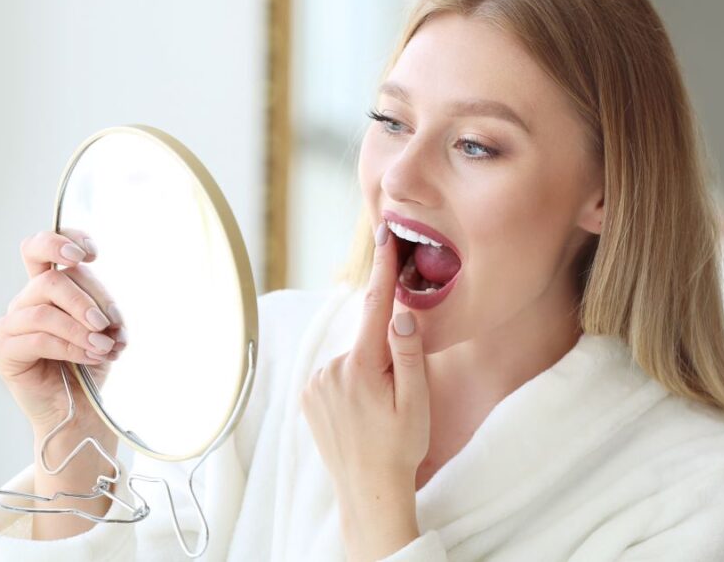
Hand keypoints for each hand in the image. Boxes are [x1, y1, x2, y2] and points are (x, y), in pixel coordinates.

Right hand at [0, 229, 127, 435]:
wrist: (81, 408)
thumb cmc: (93, 362)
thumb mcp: (105, 326)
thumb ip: (99, 303)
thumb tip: (101, 304)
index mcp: (48, 287)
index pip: (40, 249)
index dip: (62, 241)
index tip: (93, 254)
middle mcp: (25, 301)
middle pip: (51, 281)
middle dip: (88, 300)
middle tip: (109, 323)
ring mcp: (10, 325)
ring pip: (45, 311)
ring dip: (82, 328)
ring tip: (105, 346)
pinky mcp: (3, 351)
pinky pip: (37, 339)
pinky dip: (71, 346)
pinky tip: (92, 356)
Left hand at [299, 221, 427, 558]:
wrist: (367, 490)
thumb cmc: (400, 447)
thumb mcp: (416, 402)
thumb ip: (409, 353)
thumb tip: (400, 312)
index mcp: (362, 366)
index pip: (375, 305)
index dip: (382, 267)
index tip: (384, 233)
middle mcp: (331, 369)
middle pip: (367, 338)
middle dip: (386, 351)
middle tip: (398, 393)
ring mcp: (315, 383)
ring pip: (352, 357)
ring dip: (369, 370)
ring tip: (379, 411)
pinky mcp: (307, 396)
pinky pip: (336, 373)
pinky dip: (352, 381)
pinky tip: (362, 412)